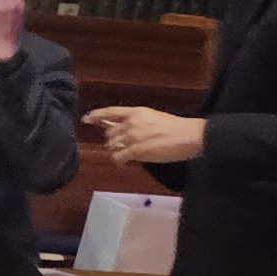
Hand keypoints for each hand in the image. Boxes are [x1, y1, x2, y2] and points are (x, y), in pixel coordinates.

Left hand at [87, 105, 205, 167]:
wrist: (190, 136)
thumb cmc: (177, 129)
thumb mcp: (154, 118)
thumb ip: (137, 122)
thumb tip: (124, 130)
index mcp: (137, 112)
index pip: (110, 112)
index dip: (96, 115)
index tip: (86, 119)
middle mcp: (131, 122)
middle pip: (110, 133)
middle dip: (114, 141)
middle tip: (122, 147)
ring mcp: (133, 136)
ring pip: (112, 146)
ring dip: (117, 151)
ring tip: (126, 156)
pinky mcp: (136, 150)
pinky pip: (118, 157)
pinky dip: (119, 161)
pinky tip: (125, 163)